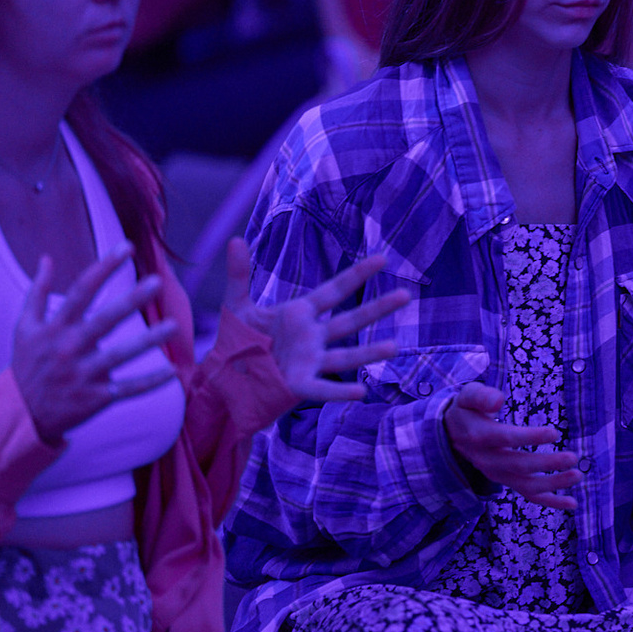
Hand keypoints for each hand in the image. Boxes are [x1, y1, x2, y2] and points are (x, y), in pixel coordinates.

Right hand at [12, 246, 178, 443]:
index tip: (127, 246)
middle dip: (130, 301)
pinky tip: (172, 371)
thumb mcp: (24, 328)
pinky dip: (149, 382)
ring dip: (148, 341)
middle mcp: (69, 349)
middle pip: (103, 320)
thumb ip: (36, 292)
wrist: (19, 415)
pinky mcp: (95, 398)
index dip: (104, 267)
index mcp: (55, 328)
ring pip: (119, 356)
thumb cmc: (27, 364)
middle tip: (156, 281)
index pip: (81, 291)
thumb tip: (46, 258)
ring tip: (174, 326)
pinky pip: (127, 389)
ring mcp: (83, 375)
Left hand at [222, 239, 409, 401]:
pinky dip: (340, 391)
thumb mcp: (238, 306)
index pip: (334, 290)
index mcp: (300, 314)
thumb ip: (240, 275)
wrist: (226, 378)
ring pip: (345, 357)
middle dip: (378, 309)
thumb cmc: (238, 342)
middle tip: (406, 295)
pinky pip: (323, 388)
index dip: (357, 275)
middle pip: (350, 321)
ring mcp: (309, 361)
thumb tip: (236, 239)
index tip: (382, 259)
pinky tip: (361, 392)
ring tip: (395, 347)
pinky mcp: (299, 385)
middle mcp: (312, 337)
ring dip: (369, 353)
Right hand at [443, 382, 581, 510]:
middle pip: (519, 465)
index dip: (530, 437)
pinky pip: (528, 494)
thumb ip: (482, 396)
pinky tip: (572, 502)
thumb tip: (499, 400)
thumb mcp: (468, 396)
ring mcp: (497, 474)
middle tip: (573, 458)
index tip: (555, 433)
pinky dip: (550, 501)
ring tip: (577, 475)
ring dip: (553, 484)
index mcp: (479, 436)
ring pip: (525, 485)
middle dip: (547, 464)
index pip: (506, 438)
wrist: (451, 435)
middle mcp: (487, 460)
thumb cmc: (466, 410)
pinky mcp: (506, 481)